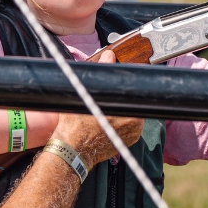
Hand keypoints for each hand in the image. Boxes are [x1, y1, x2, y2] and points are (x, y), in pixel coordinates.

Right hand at [51, 50, 143, 167]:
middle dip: (123, 95)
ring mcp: (134, 133)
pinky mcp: (131, 140)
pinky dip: (123, 119)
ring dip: (124, 107)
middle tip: (108, 95)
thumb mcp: (86, 93)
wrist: (72, 151)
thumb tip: (109, 56)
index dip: (127, 82)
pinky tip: (109, 118)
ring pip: (133, 111)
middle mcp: (136, 122)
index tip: (120, 80)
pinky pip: (131, 124)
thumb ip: (101, 73)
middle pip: (134, 99)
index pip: (134, 89)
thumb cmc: (76, 124)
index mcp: (129, 110)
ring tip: (107, 107)